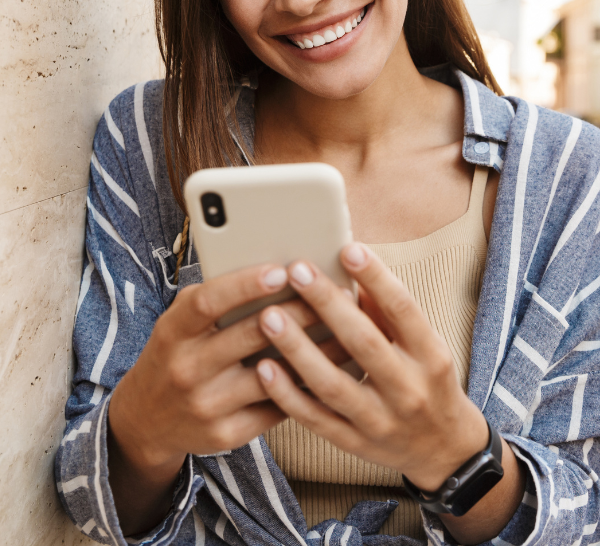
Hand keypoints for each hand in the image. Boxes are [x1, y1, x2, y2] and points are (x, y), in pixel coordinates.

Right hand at [107, 263, 319, 533]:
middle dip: (298, 312)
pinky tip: (333, 368)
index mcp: (173, 332)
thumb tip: (274, 269)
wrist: (147, 420)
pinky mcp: (227, 435)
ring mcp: (207, 406)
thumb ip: (216, 299)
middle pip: (250, 336)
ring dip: (315, 351)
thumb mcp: (180, 322)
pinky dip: (307, 386)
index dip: (244, 285)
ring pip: (272, 375)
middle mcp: (186, 369)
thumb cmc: (176, 353)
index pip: (207, 303)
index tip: (281, 270)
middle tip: (335, 293)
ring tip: (348, 330)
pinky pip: (276, 407)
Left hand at [255, 243, 524, 542]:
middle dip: (328, 304)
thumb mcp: (424, 345)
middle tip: (297, 270)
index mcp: (430, 356)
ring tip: (269, 316)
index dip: (376, 278)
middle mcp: (408, 390)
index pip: (403, 310)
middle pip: (364, 342)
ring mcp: (380, 421)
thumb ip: (388, 311)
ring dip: (297, 349)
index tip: (348, 249)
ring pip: (332, 385)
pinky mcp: (355, 444)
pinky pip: (316, 419)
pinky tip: (264, 368)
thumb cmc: (426, 380)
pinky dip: (288, 395)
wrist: (444, 449)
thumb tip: (353, 264)